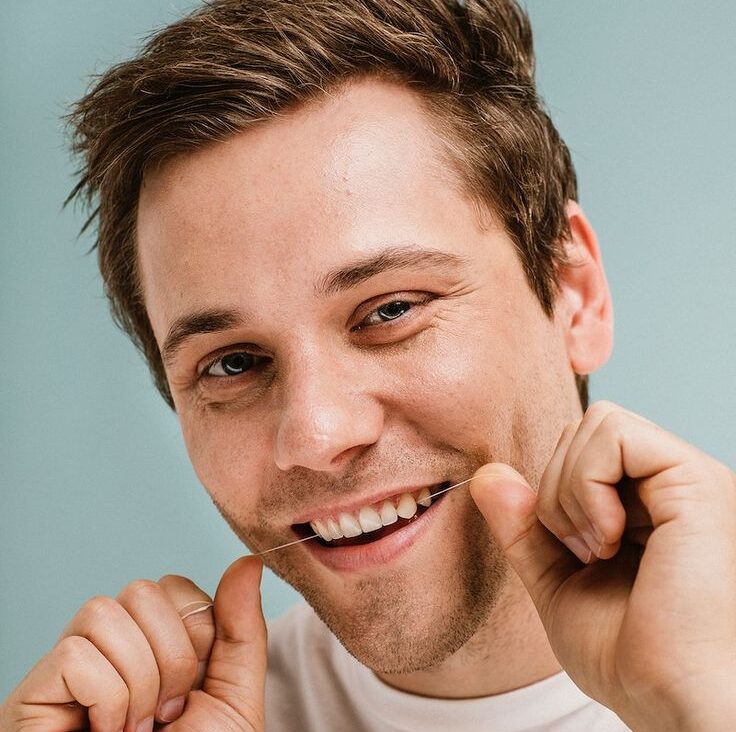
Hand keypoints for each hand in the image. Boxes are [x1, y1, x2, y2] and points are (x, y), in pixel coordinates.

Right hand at [0, 556, 265, 731]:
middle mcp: (111, 646)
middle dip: (172, 657)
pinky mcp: (35, 693)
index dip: (196, 632)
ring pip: (105, 612)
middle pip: (143, 591)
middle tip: (167, 712)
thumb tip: (250, 561)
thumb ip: (242, 630)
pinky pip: (75, 654)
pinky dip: (106, 699)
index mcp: (156, 643)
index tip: (192, 689)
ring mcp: (71, 667)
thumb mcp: (233, 698)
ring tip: (137, 727)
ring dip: (139, 680)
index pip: (173, 586)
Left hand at [469, 401, 735, 731]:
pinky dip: (588, 484)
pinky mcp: (696, 480)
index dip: (555, 491)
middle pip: (584, 429)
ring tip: (600, 548)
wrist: (672, 699)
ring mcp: (688, 478)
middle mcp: (673, 484)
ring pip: (597, 423)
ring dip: (572, 490)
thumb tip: (487, 474)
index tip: (573, 552)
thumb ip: (523, 527)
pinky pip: (613, 433)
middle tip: (585, 551)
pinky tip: (611, 538)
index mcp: (650, 503)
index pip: (581, 449)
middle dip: (559, 489)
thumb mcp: (557, 582)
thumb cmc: (629, 656)